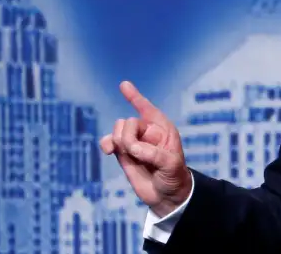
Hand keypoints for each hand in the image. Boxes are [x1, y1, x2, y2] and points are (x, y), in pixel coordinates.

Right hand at [100, 81, 191, 217]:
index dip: (135, 98)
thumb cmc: (174, 177)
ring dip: (119, 141)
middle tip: (138, 154)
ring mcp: (134, 142)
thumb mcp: (171, 164)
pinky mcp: (123, 153)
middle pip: (129, 122)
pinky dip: (106, 144)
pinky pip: (109, 141)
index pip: (148, 109)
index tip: (124, 85)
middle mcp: (148, 132)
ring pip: (118, 130)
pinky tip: (107, 150)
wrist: (166, 196)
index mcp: (163, 129)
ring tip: (129, 156)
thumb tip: (131, 148)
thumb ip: (153, 154)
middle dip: (129, 137)